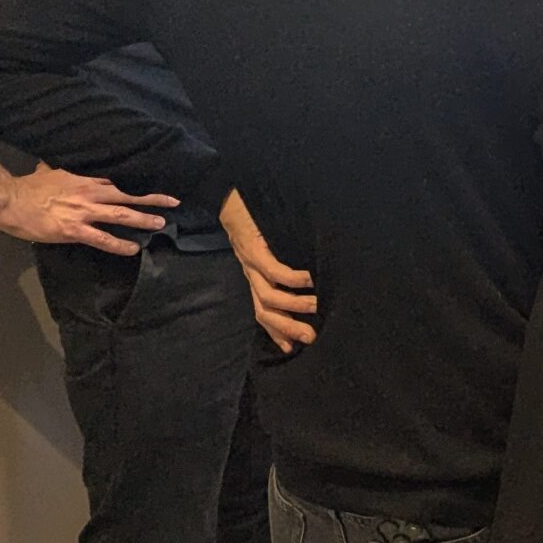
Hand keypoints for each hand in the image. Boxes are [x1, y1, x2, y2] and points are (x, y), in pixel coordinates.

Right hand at [0, 164, 175, 253]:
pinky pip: (102, 239)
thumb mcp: (49, 171)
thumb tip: (51, 164)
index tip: (151, 187)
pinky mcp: (74, 230)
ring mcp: (84, 212)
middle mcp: (90, 194)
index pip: (116, 181)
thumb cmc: (27, 187)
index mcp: (84, 180)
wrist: (11, 201)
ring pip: (121, 215)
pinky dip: (119, 244)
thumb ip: (57, 170)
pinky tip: (133, 248)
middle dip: (152, 199)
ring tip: (161, 223)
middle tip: (173, 202)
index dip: (135, 186)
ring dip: (143, 219)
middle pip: (127, 194)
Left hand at [220, 189, 316, 353]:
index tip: (294, 348)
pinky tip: (310, 279)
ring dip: (293, 305)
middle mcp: (250, 274)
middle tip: (311, 337)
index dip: (277, 332)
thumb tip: (308, 275)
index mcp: (253, 276)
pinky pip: (273, 270)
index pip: (263, 312)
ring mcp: (250, 263)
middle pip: (265, 311)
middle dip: (287, 327)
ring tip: (317, 307)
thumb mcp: (266, 245)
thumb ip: (279, 261)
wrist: (225, 193)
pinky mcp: (253, 248)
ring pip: (268, 296)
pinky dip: (292, 278)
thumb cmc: (251, 217)